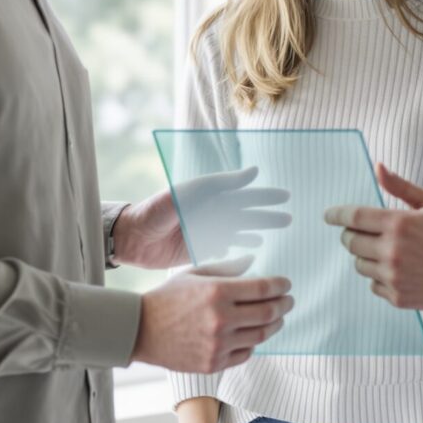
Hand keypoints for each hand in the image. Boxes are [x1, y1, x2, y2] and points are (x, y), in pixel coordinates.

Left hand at [114, 167, 291, 269]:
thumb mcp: (190, 192)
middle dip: (267, 215)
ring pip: (240, 230)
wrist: (133, 237)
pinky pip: (226, 247)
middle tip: (289, 218)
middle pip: (246, 214)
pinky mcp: (199, 249)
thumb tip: (253, 172)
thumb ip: (222, 184)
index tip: (285, 196)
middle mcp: (210, 213)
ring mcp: (206, 232)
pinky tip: (255, 247)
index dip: (264, 196)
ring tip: (277, 230)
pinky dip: (241, 246)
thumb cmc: (158, 210)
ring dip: (258, 229)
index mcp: (210, 197)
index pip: (243, 195)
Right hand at [132, 257, 293, 372]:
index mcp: (217, 292)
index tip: (286, 284)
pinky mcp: (214, 363)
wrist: (140, 330)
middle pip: (268, 313)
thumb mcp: (194, 275)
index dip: (280, 286)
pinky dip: (254, 342)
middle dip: (284, 305)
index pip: (263, 289)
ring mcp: (218, 345)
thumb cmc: (167, 298)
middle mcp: (221, 319)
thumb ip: (226, 268)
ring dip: (275, 325)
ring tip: (277, 318)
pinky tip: (254, 333)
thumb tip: (252, 262)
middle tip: (288, 301)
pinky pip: (246, 353)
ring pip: (261, 335)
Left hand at [324, 163, 422, 309]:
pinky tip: (400, 271)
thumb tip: (378, 167)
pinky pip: (374, 285)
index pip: (354, 217)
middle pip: (351, 243)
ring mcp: (394, 277)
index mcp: (398, 224)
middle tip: (363, 233)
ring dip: (367, 257)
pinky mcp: (398, 298)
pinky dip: (381, 277)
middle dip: (352, 236)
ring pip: (360, 265)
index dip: (337, 215)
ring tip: (390, 253)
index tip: (328, 215)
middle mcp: (392, 251)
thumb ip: (401, 187)